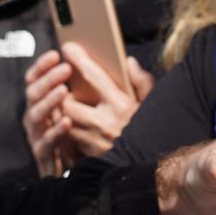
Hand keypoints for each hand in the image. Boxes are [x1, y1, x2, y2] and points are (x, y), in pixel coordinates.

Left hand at [21, 47, 152, 174]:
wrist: (147, 167)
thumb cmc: (150, 131)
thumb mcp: (152, 104)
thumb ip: (142, 82)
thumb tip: (128, 62)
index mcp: (122, 106)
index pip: (94, 77)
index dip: (79, 60)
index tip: (68, 47)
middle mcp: (106, 123)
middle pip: (68, 103)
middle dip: (63, 94)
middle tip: (65, 87)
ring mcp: (95, 142)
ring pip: (65, 122)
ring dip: (63, 113)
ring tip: (68, 105)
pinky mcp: (89, 156)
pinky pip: (68, 140)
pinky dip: (67, 131)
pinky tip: (72, 126)